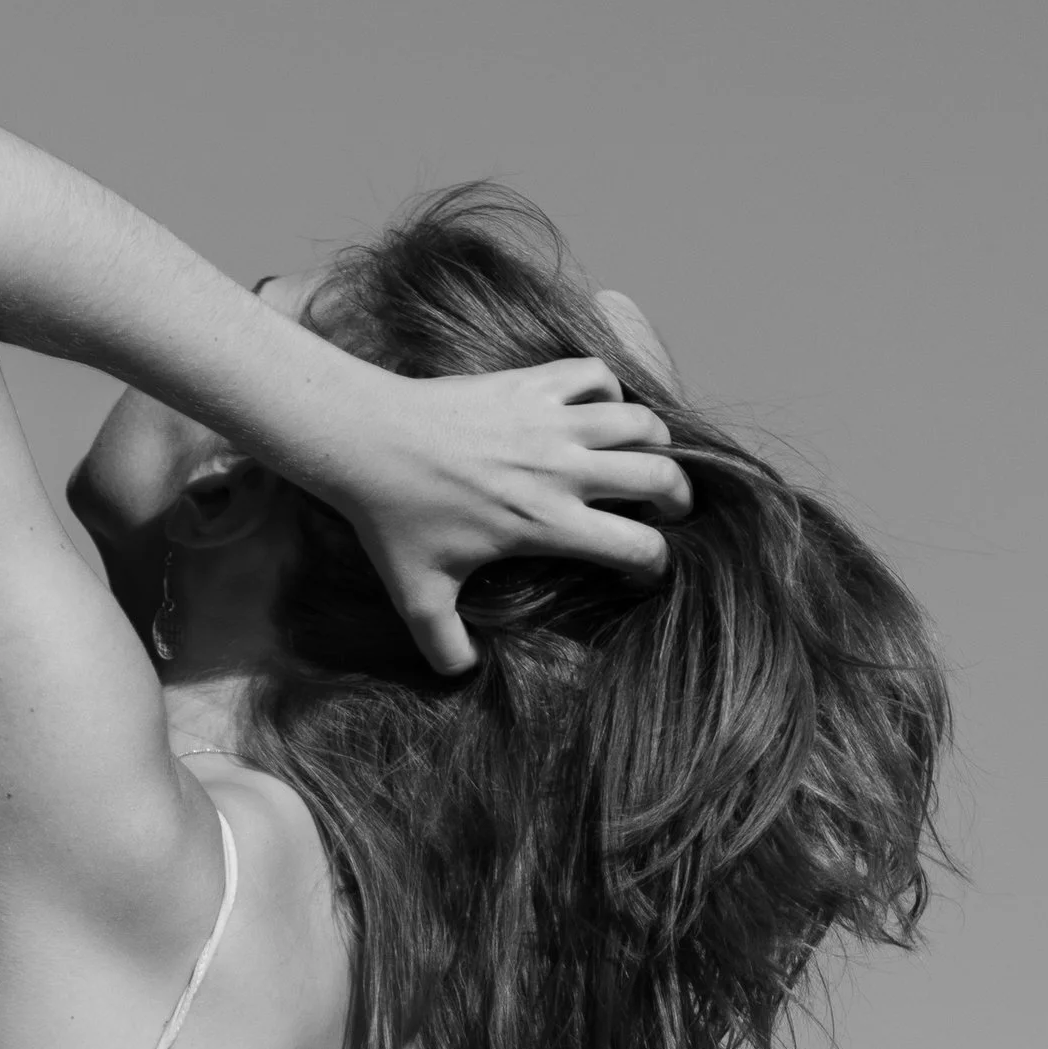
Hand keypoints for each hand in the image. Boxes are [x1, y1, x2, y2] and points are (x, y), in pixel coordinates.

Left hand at [339, 360, 691, 675]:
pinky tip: (595, 411)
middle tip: (669, 509)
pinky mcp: (532, 382)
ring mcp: (550, 420)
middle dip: (677, 497)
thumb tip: (462, 673)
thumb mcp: (417, 596)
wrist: (370, 441)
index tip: (645, 571)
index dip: (654, 564)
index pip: (636, 547)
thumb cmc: (395, 520)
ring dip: (653, 441)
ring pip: (640, 420)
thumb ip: (443, 644)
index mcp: (546, 524)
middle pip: (659, 475)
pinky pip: (596, 375)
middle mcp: (562, 469)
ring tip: (645, 458)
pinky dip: (609, 389)